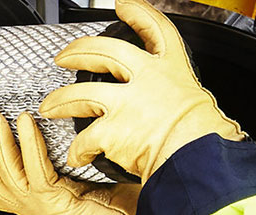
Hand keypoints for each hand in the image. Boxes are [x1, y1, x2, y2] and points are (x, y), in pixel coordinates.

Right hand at [0, 109, 157, 214]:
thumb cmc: (119, 212)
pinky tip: (25, 124)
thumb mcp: (81, 184)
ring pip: (5, 177)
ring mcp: (42, 210)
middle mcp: (33, 210)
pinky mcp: (57, 206)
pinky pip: (35, 173)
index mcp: (36, 206)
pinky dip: (28, 146)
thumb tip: (55, 135)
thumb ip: (61, 167)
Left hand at [39, 0, 244, 180]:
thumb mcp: (198, 103)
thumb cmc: (206, 138)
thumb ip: (176, 98)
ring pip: (82, 94)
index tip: (123, 6)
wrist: (201, 159)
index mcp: (172, 69)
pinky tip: (77, 156)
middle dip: (78, 51)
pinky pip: (85, 139)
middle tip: (65, 57)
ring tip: (49, 106)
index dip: (138, 14)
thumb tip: (174, 109)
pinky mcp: (112, 130)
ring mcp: (126, 103)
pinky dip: (78, 150)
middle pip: (104, 52)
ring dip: (61, 100)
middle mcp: (147, 79)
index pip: (156, 30)